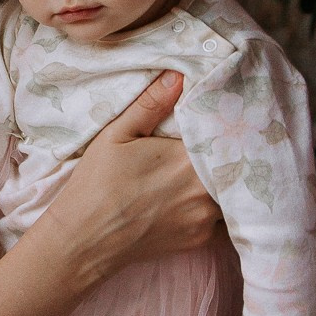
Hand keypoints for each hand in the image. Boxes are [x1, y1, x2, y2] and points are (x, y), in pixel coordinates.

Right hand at [56, 72, 221, 277]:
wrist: (84, 240)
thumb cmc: (97, 184)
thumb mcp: (117, 134)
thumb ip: (151, 104)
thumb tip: (179, 75)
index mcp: (188, 160)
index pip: (223, 136)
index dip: (224, 126)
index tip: (221, 116)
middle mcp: (205, 192)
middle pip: (231, 165)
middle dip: (227, 153)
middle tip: (217, 140)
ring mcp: (204, 219)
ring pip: (228, 192)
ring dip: (221, 180)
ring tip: (206, 167)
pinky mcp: (199, 239)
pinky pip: (219, 218)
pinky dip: (211, 205)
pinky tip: (192, 196)